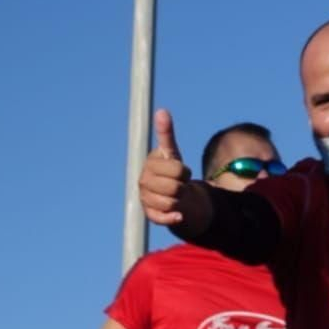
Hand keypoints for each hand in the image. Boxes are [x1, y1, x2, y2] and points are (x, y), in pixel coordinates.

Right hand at [137, 109, 201, 226]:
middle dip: (183, 187)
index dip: (184, 172)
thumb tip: (162, 111)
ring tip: (178, 197)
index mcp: (150, 165)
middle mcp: (144, 182)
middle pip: (174, 187)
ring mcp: (146, 198)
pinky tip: (179, 215)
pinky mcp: (151, 214)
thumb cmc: (173, 172)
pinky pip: (162, 218)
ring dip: (180, 201)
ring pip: (170, 202)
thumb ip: (166, 134)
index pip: (176, 169)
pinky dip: (173, 217)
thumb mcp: (172, 153)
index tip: (182, 172)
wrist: (177, 197)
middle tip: (180, 185)